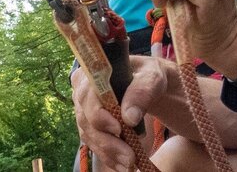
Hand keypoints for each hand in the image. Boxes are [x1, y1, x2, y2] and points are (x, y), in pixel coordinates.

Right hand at [72, 56, 167, 170]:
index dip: (98, 114)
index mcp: (93, 72)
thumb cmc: (151, 77)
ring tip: (130, 164)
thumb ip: (141, 91)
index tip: (118, 129)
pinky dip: (109, 157)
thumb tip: (128, 117)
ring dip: (109, 153)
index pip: (87, 94)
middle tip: (129, 156)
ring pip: (89, 135)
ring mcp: (85, 110)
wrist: (153, 89)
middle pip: (85, 119)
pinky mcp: (92, 127)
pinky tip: (123, 166)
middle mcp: (83, 91)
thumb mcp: (153, 77)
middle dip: (107, 141)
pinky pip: (94, 145)